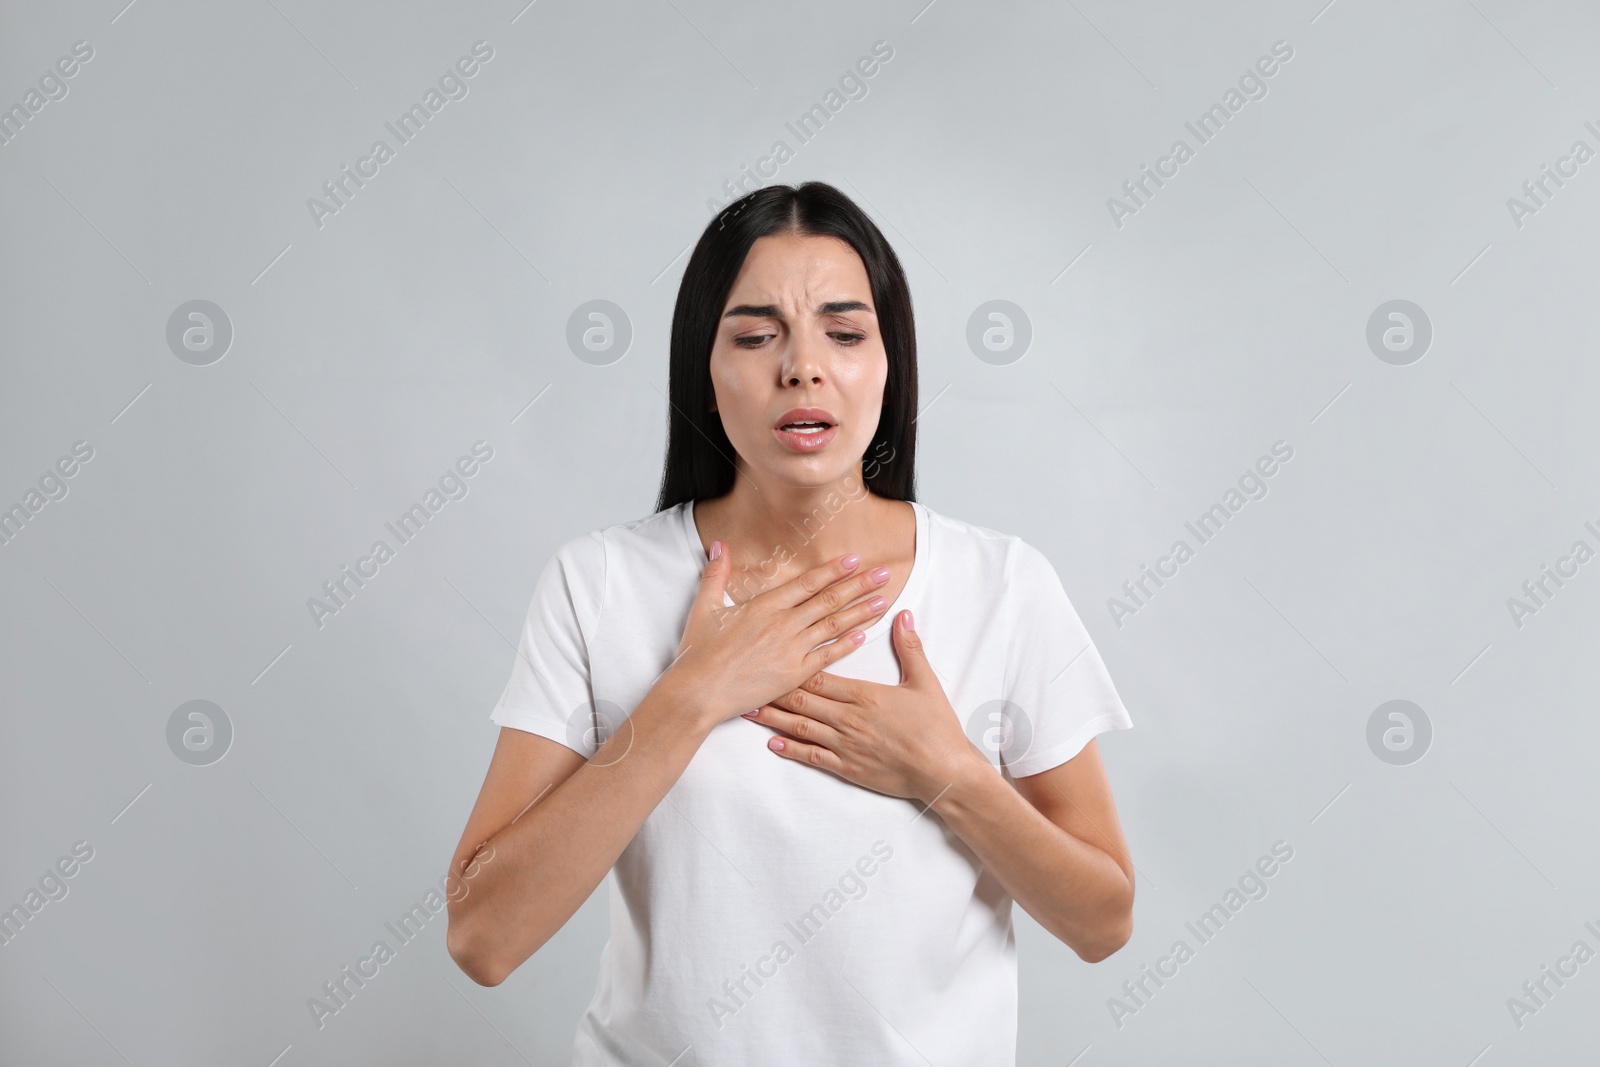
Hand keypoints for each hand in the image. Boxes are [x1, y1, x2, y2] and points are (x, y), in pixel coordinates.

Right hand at [662, 541, 894, 724]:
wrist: (698, 692)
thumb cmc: (698, 653)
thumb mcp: (704, 608)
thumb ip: (716, 574)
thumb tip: (719, 546)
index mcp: (763, 606)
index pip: (807, 583)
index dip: (832, 570)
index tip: (853, 559)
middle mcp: (782, 625)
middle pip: (828, 600)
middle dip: (859, 585)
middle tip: (883, 573)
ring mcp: (790, 650)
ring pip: (833, 626)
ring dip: (860, 611)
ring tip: (883, 600)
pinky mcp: (793, 675)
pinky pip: (826, 657)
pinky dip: (846, 645)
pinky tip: (863, 634)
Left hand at [741, 610, 990, 805]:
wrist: (943, 771)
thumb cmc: (936, 728)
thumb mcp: (925, 683)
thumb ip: (910, 649)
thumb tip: (903, 616)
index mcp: (864, 695)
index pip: (820, 677)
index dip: (792, 666)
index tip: (772, 655)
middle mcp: (848, 719)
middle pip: (802, 700)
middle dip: (772, 690)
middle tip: (747, 681)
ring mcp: (845, 745)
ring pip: (800, 728)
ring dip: (773, 718)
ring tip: (749, 710)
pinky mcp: (847, 768)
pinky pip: (812, 757)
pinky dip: (790, 750)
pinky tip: (772, 744)